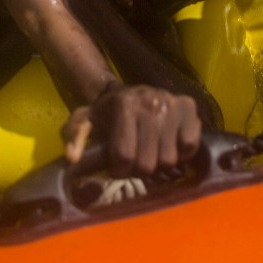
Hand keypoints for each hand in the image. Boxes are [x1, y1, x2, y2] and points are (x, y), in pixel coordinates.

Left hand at [62, 85, 202, 176]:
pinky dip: (181, 153)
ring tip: (151, 153)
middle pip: (149, 163)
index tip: (117, 168)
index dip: (119, 170)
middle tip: (135, 163)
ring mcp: (171, 103)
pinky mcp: (189, 107)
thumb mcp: (83, 123)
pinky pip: (190, 146)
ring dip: (159, 163)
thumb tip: (73, 158)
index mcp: (123, 105)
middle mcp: (150, 102)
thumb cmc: (105, 114)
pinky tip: (169, 146)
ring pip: (170, 159)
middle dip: (139, 169)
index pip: (125, 156)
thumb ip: (73, 138)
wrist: (127, 93)